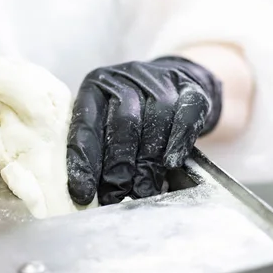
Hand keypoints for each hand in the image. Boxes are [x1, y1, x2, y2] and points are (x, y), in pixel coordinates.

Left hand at [67, 57, 221, 205]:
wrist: (177, 81)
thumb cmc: (135, 112)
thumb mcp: (107, 121)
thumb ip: (100, 148)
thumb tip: (89, 192)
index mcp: (96, 85)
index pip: (86, 124)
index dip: (84, 161)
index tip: (83, 192)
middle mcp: (125, 77)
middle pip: (122, 122)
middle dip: (118, 164)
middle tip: (115, 194)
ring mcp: (160, 80)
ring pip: (155, 120)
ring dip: (148, 161)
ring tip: (142, 191)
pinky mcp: (189, 87)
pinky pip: (185, 115)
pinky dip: (178, 141)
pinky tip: (171, 163)